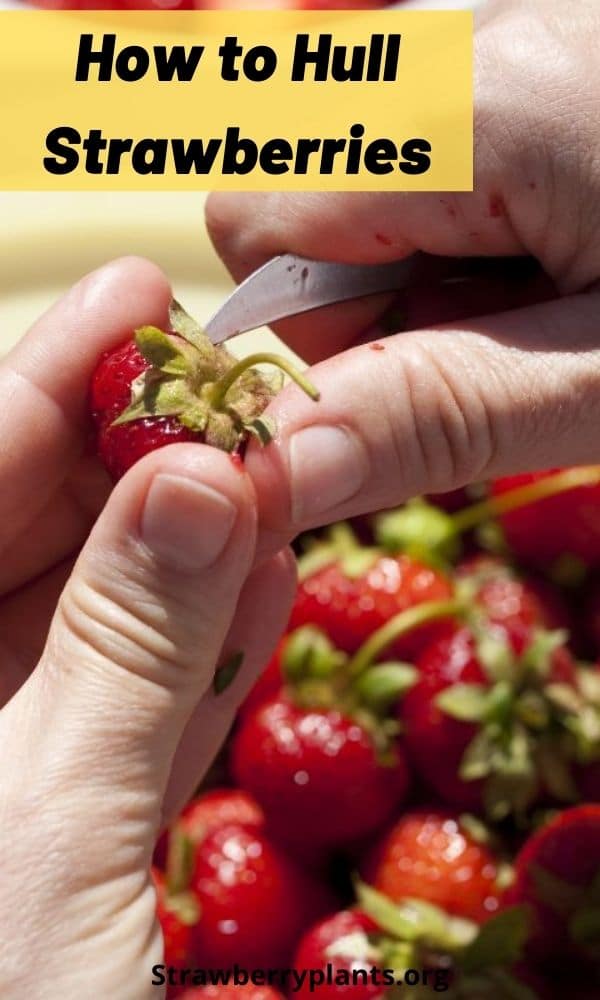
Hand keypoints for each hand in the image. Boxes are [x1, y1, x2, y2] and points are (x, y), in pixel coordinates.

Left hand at [0, 258, 294, 997]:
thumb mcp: (45, 834)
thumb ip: (130, 649)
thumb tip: (204, 481)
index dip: (43, 383)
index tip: (137, 297)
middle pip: (22, 538)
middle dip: (130, 453)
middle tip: (220, 372)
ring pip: (91, 622)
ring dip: (187, 549)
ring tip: (266, 465)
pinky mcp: (56, 824)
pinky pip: (129, 709)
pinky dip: (200, 651)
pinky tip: (267, 581)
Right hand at [206, 0, 599, 559]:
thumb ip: (435, 413)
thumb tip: (268, 470)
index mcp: (476, 104)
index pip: (252, 221)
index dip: (308, 331)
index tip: (410, 377)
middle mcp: (465, 38)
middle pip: (294, 195)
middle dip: (367, 297)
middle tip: (494, 337)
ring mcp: (493, 40)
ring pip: (355, 181)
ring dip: (419, 268)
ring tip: (540, 291)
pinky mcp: (517, 64)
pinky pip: (420, 157)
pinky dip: (458, 226)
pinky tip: (547, 248)